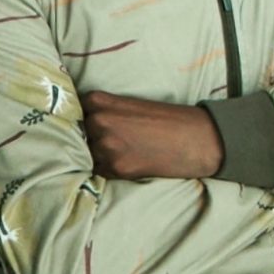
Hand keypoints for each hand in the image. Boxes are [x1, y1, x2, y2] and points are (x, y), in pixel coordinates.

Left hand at [81, 91, 222, 179]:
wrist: (199, 138)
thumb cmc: (172, 119)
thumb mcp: (136, 105)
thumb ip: (108, 111)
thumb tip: (83, 124)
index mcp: (103, 102)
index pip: (74, 111)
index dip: (84, 117)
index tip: (91, 122)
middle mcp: (100, 122)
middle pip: (77, 134)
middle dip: (91, 138)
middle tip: (115, 140)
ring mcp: (107, 146)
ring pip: (87, 154)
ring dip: (99, 156)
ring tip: (124, 152)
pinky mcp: (117, 167)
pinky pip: (99, 171)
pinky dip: (109, 170)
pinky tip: (128, 163)